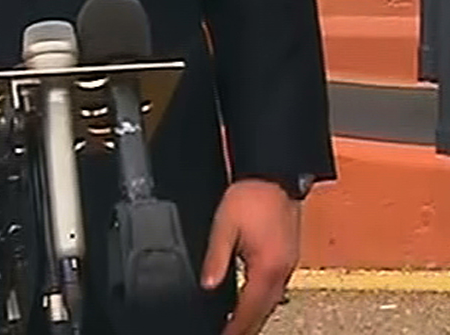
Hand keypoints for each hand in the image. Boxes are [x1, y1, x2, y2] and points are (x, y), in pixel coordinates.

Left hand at [201, 178, 301, 334]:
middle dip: (247, 326)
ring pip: (272, 301)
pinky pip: (275, 287)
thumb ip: (216, 258)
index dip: (236, 326)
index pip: (250, 308)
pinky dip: (262, 300)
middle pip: (264, 310)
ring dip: (255, 315)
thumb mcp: (224, 226)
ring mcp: (288, 264)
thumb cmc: (251, 196)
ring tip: (239, 326)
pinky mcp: (287, 256)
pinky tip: (252, 300)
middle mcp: (282, 270)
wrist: (274, 175)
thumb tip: (206, 284)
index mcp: (267, 267)